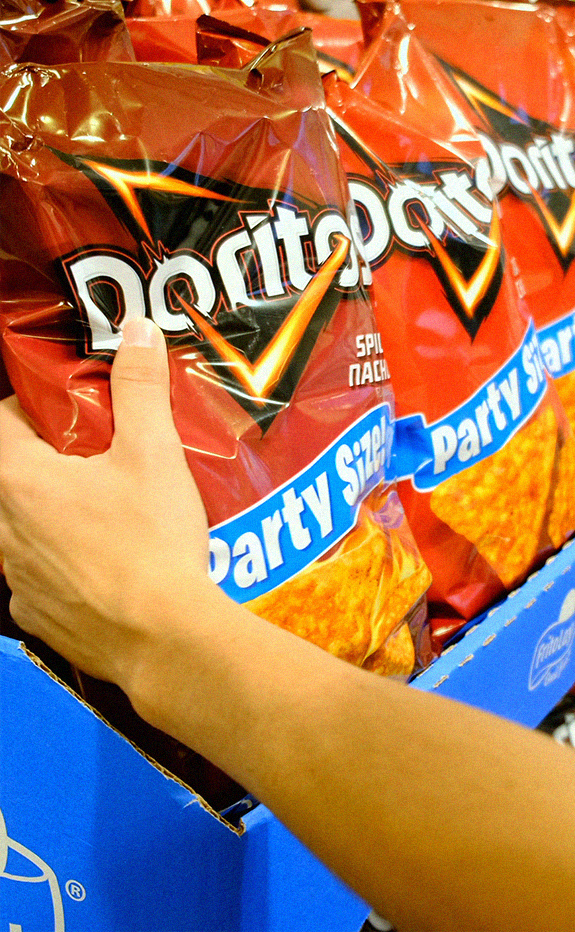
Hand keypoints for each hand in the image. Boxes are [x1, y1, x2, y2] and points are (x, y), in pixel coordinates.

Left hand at [0, 315, 225, 688]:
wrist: (164, 637)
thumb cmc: (152, 543)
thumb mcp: (154, 453)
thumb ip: (140, 388)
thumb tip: (137, 331)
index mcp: (19, 481)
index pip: (1, 422)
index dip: (33, 406)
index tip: (72, 406)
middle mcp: (3, 529)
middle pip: (13, 476)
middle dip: (51, 461)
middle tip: (102, 456)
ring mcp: (17, 577)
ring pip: (25, 529)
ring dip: (57, 514)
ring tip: (112, 512)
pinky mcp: (36, 614)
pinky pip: (40, 577)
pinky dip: (67, 565)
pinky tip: (110, 565)